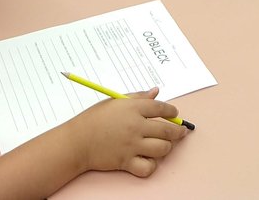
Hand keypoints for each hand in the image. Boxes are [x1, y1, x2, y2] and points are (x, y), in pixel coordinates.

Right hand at [70, 88, 188, 177]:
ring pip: (162, 149)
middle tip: (181, 132)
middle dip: (178, 131)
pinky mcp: (126, 162)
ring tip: (164, 145)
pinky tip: (149, 159)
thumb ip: (138, 97)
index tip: (175, 114)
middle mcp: (135, 126)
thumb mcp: (115, 101)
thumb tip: (156, 91)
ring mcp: (132, 145)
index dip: (172, 112)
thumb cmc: (94, 119)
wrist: (77, 141)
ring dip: (166, 147)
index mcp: (133, 108)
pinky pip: (148, 167)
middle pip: (167, 130)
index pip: (161, 108)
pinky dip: (152, 165)